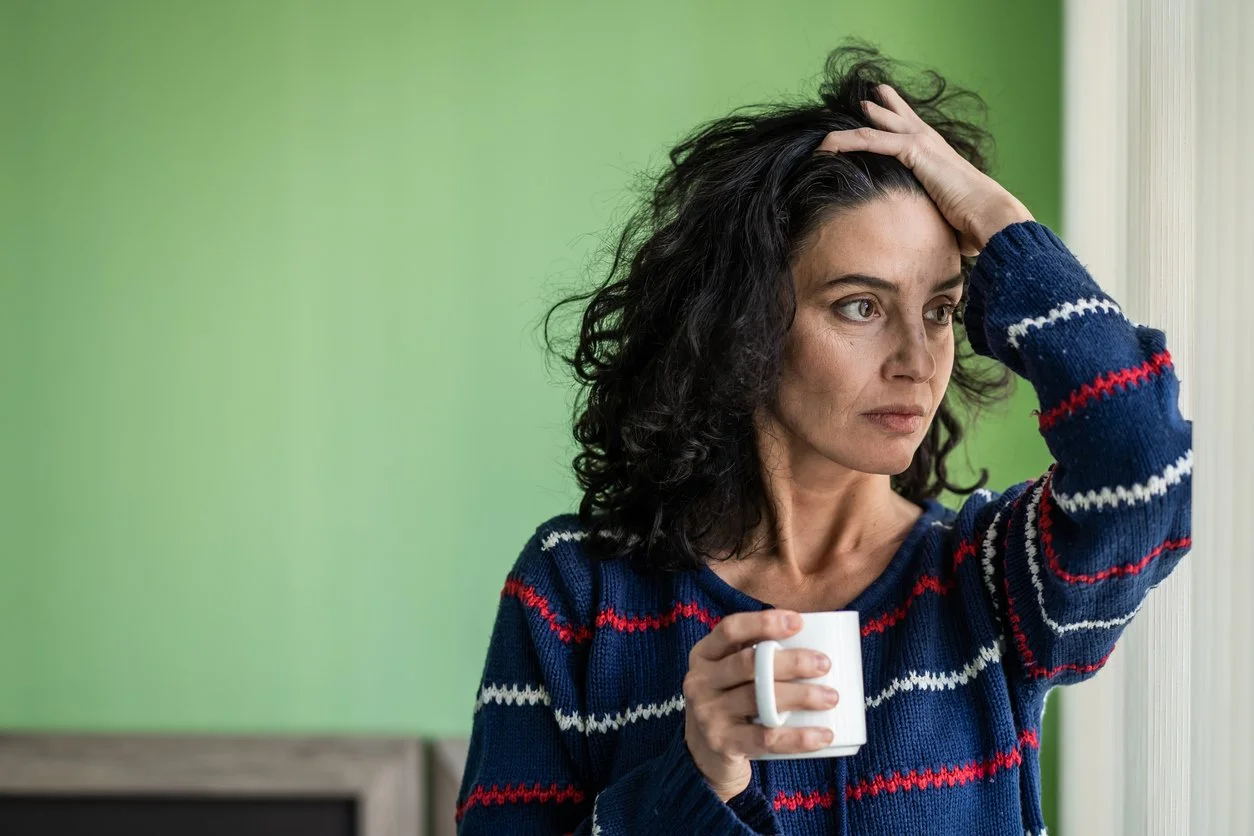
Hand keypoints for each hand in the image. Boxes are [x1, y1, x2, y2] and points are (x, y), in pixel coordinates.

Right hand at [683, 610, 839, 802]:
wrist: (704, 753)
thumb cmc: (730, 701)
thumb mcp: (728, 673)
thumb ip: (756, 655)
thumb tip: (814, 637)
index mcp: (703, 655)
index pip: (730, 629)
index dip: (763, 622)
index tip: (799, 622)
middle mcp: (699, 682)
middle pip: (748, 664)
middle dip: (791, 662)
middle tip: (824, 664)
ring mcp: (708, 714)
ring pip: (759, 700)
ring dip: (801, 697)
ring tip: (831, 697)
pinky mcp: (723, 744)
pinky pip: (766, 739)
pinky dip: (799, 738)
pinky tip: (823, 735)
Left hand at [816, 83, 1034, 255]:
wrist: (989, 215)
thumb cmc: (973, 222)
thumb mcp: (945, 215)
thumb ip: (932, 216)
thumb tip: (927, 238)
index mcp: (937, 154)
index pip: (910, 130)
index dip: (894, 119)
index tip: (877, 112)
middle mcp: (930, 141)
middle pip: (895, 115)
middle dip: (878, 107)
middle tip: (862, 98)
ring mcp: (922, 141)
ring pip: (874, 127)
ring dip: (846, 130)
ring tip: (824, 127)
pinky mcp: (915, 149)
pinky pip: (871, 139)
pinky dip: (845, 141)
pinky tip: (826, 146)